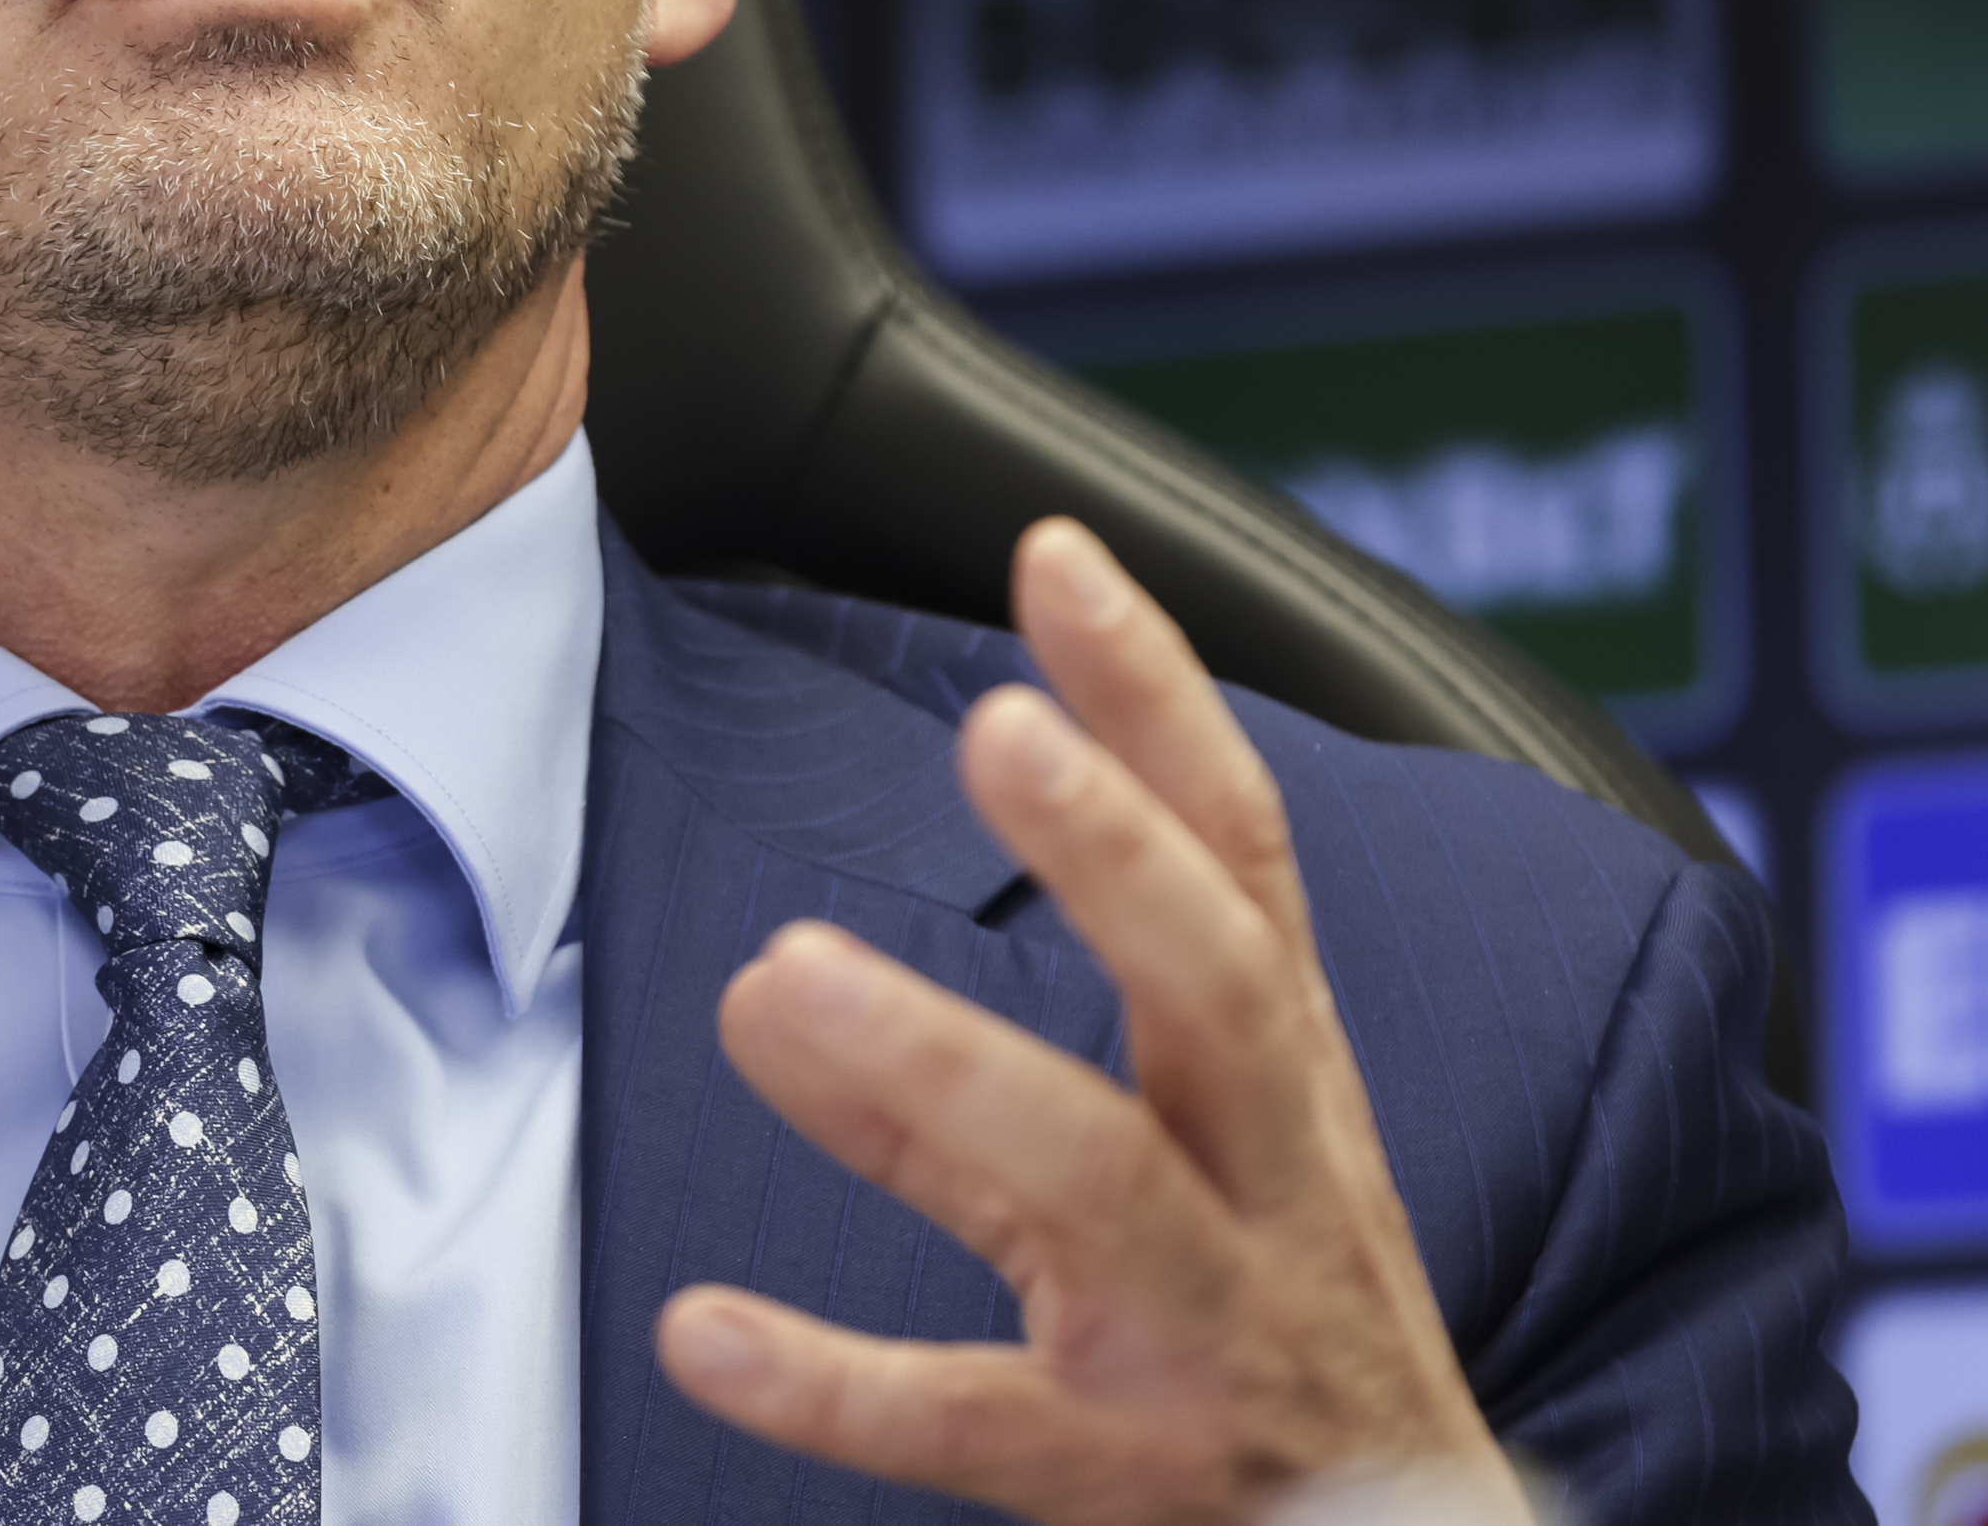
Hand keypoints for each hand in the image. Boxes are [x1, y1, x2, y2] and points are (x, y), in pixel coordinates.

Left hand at [653, 519, 1527, 1525]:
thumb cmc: (1263, 1339)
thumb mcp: (1155, 1182)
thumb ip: (955, 1089)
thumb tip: (768, 986)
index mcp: (1283, 1092)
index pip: (1242, 858)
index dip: (1160, 702)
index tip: (1056, 553)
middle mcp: (1270, 1192)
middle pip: (1224, 994)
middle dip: (1122, 857)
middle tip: (995, 728)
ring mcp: (1209, 1335)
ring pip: (1100, 1187)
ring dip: (944, 1072)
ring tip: (775, 976)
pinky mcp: (1129, 1473)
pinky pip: (976, 1422)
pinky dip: (836, 1380)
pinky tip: (703, 1330)